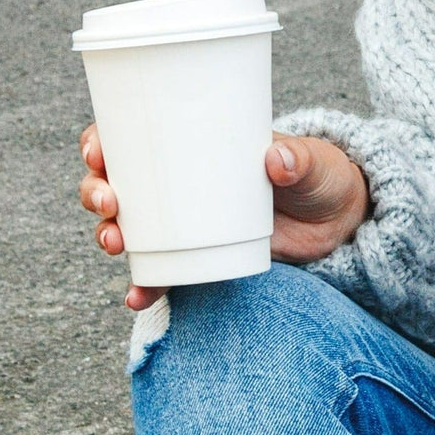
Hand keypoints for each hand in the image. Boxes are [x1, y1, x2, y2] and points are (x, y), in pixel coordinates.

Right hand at [78, 124, 369, 311]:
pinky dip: (146, 286)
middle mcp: (177, 184)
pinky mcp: (202, 258)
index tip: (97, 152)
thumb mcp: (310, 160)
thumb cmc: (318, 174)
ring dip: (110, 236)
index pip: (129, 137)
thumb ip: (297, 158)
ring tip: (116, 245)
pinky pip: (164, 273)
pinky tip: (136, 297)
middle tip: (109, 202)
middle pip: (116, 185)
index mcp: (191, 144)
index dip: (100, 142)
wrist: (338, 220)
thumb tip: (276, 161)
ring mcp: (186, 224)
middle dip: (97, 192)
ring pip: (129, 228)